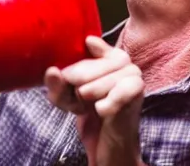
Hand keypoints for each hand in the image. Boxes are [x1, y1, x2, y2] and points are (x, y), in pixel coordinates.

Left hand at [45, 36, 144, 165]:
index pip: (89, 45)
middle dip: (78, 84)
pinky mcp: (137, 90)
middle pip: (90, 65)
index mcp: (104, 54)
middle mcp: (122, 60)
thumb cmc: (89, 112)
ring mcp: (133, 73)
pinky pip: (118, 91)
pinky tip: (102, 110)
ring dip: (91, 94)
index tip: (72, 74)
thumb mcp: (67, 97)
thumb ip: (58, 84)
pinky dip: (106, 104)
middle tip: (80, 97)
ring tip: (90, 104)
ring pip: (102, 78)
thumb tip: (52, 70)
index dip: (76, 63)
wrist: (109, 144)